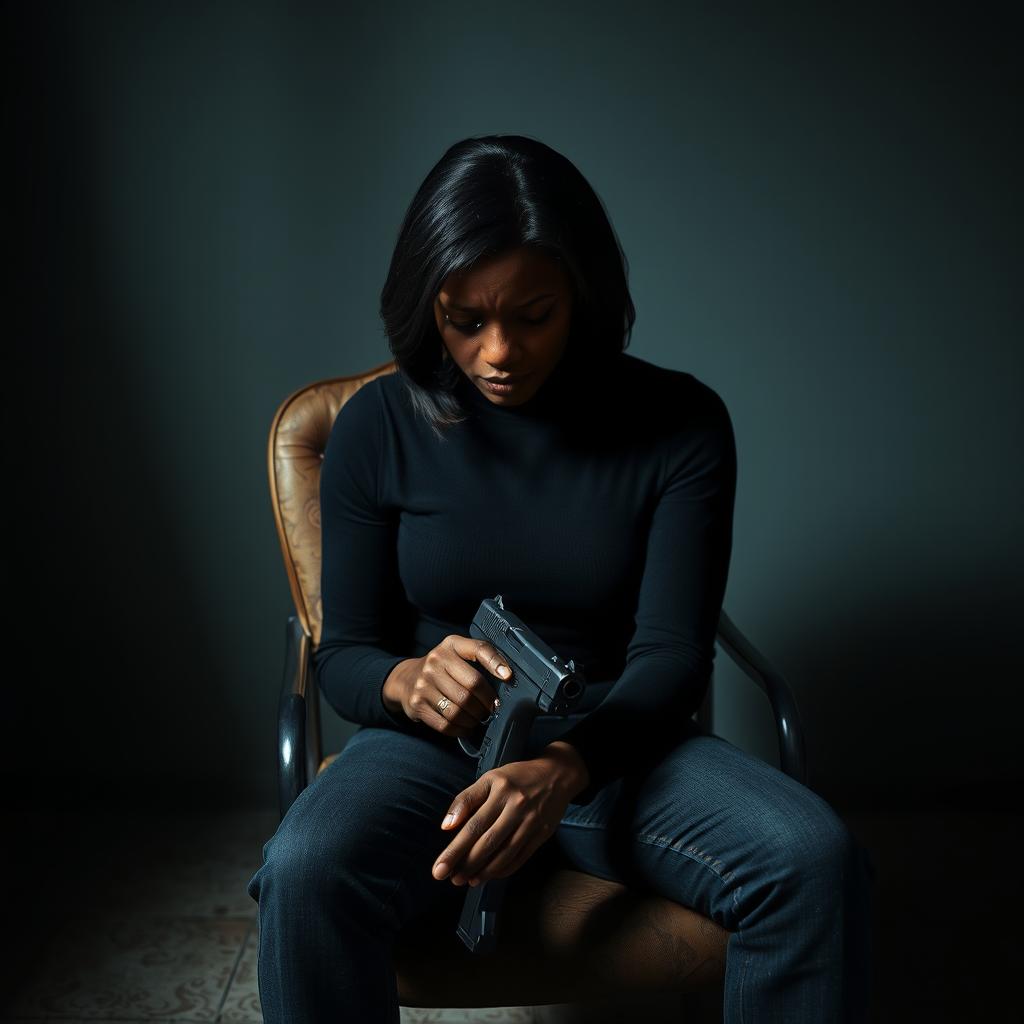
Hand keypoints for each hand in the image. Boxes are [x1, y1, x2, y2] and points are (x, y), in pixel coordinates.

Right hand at [385, 634, 511, 737]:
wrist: (406, 679)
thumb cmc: (441, 667)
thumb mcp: (457, 652)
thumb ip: (480, 657)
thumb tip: (507, 675)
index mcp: (450, 645)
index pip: (478, 649)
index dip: (495, 663)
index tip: (507, 676)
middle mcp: (435, 661)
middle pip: (471, 688)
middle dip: (487, 703)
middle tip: (492, 708)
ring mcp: (424, 684)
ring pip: (459, 709)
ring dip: (474, 719)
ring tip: (479, 718)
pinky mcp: (417, 705)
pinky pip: (445, 724)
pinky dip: (461, 730)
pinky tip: (466, 727)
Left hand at [431, 753, 575, 886]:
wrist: (557, 775)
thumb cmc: (517, 777)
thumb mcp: (490, 778)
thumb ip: (466, 800)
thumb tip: (446, 826)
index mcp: (499, 790)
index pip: (472, 825)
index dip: (454, 849)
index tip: (439, 867)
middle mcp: (516, 806)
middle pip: (487, 842)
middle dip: (466, 864)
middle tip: (450, 879)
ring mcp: (531, 821)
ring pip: (504, 853)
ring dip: (484, 871)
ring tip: (467, 880)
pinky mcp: (543, 833)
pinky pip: (521, 857)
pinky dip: (504, 869)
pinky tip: (490, 875)